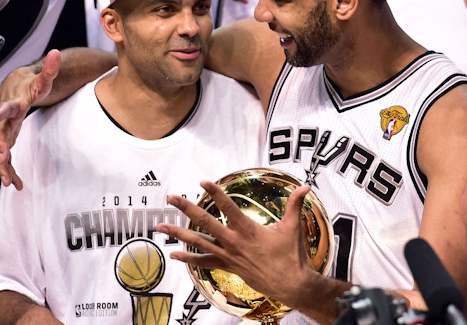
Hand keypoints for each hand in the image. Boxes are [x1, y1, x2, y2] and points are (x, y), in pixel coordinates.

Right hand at [0, 50, 59, 189]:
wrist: (16, 87)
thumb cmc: (32, 84)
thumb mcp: (44, 78)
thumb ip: (51, 68)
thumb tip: (58, 52)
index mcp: (15, 103)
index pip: (7, 107)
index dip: (2, 111)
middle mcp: (5, 119)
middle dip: (0, 149)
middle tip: (4, 163)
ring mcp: (4, 130)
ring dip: (3, 167)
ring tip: (11, 183)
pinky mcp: (7, 139)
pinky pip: (5, 157)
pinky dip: (9, 170)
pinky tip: (17, 185)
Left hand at [156, 181, 315, 306]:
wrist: (290, 284)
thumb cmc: (291, 255)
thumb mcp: (293, 226)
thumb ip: (295, 203)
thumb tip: (306, 186)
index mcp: (248, 229)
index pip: (228, 207)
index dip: (215, 193)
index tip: (203, 182)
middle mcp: (234, 241)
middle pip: (205, 222)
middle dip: (186, 208)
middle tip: (171, 198)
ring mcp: (228, 255)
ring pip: (198, 242)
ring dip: (178, 233)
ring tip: (160, 225)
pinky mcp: (227, 266)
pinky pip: (204, 262)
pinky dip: (188, 258)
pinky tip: (174, 254)